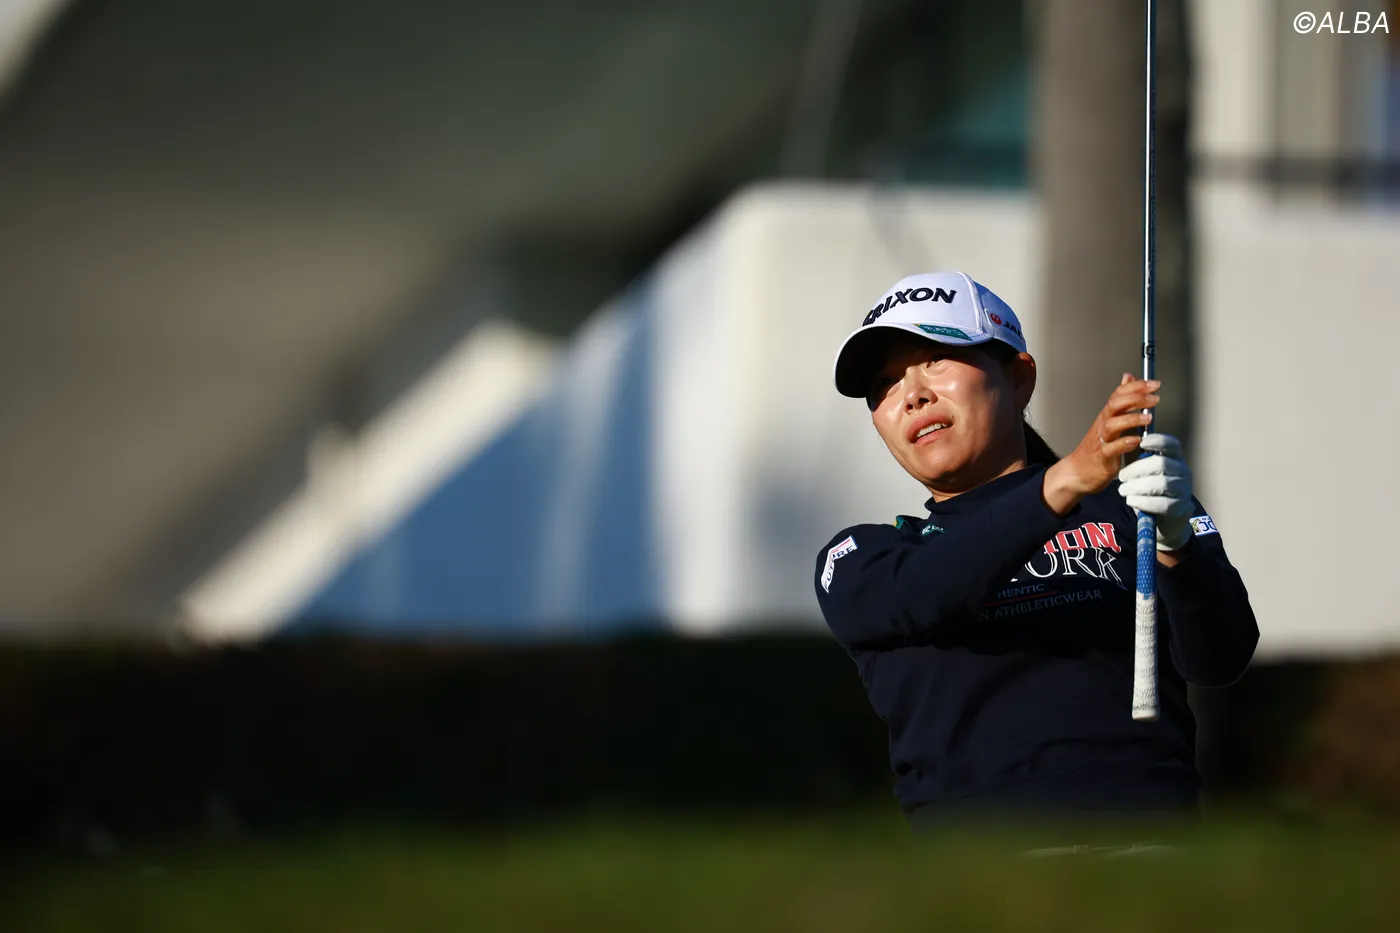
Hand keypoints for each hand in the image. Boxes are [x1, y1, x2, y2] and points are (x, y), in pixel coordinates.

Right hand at [1043, 373, 1157, 514]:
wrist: (1077, 472)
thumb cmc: (1095, 448)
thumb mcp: (1109, 420)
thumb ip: (1121, 400)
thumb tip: (1127, 378)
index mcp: (1106, 416)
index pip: (1118, 394)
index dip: (1136, 387)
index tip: (1153, 384)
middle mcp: (1103, 425)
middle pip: (1115, 405)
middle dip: (1136, 398)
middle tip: (1154, 398)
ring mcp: (1101, 441)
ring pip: (1112, 424)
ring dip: (1131, 419)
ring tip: (1148, 418)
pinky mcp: (1102, 457)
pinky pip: (1111, 448)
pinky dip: (1124, 443)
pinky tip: (1136, 440)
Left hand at [1118, 433, 1193, 550]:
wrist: (1164, 517)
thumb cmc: (1152, 489)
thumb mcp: (1147, 472)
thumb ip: (1140, 459)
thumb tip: (1123, 445)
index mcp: (1175, 458)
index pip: (1172, 444)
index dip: (1157, 441)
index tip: (1140, 443)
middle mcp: (1183, 471)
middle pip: (1161, 464)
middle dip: (1137, 469)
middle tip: (1121, 476)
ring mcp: (1185, 489)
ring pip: (1161, 483)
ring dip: (1137, 487)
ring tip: (1123, 490)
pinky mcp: (1181, 507)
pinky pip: (1162, 503)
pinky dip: (1143, 502)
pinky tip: (1131, 501)